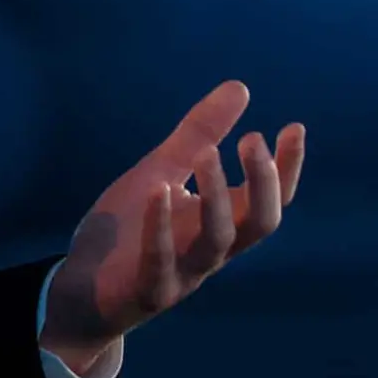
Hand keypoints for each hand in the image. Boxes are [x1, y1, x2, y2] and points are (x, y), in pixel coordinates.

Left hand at [38, 80, 305, 375]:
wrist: (84, 286)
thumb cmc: (131, 227)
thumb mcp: (164, 170)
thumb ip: (199, 135)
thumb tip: (240, 87)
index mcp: (222, 222)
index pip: (269, 198)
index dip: (287, 168)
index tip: (294, 127)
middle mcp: (212, 250)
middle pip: (259, 223)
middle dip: (263, 183)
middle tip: (252, 139)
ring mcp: (184, 273)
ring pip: (217, 241)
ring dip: (216, 196)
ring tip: (208, 152)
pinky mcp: (150, 290)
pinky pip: (161, 261)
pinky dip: (161, 227)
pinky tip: (158, 191)